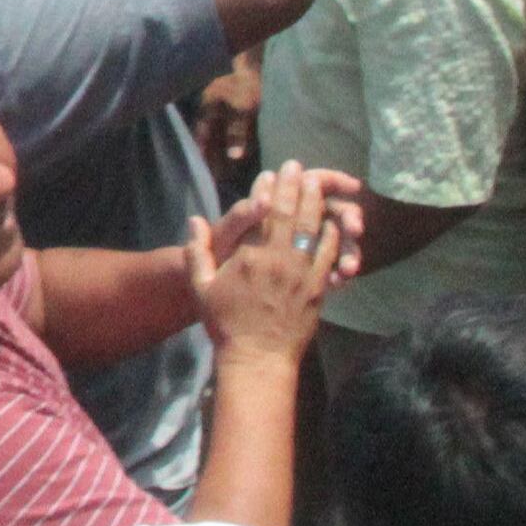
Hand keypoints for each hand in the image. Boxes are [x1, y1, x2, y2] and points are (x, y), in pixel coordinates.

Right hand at [191, 162, 355, 359]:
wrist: (257, 359)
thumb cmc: (226, 324)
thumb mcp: (202, 288)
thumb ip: (197, 252)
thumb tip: (194, 221)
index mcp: (250, 256)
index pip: (263, 213)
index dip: (270, 188)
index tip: (274, 171)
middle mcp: (278, 259)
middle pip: (291, 214)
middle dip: (295, 186)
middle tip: (299, 167)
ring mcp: (301, 273)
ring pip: (313, 229)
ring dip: (315, 203)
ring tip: (316, 184)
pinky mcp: (317, 288)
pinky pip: (328, 255)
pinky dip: (331, 235)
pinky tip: (331, 223)